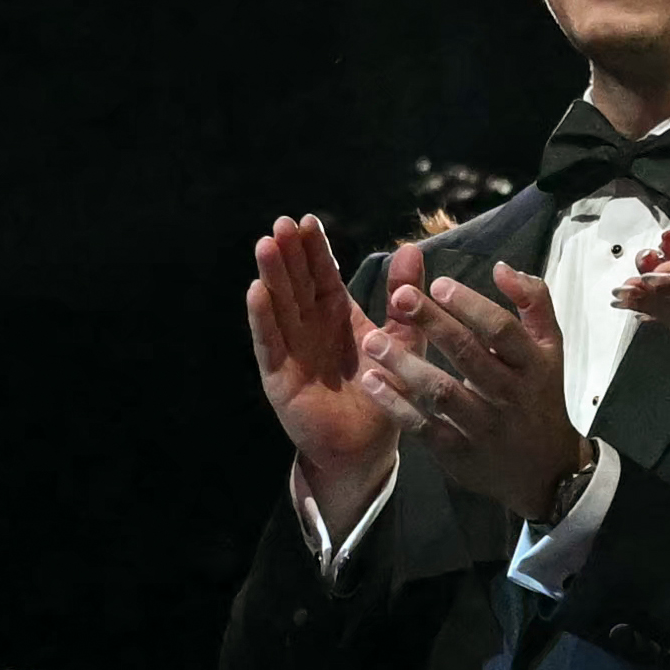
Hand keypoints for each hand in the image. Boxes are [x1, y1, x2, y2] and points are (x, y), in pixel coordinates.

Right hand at [243, 217, 399, 508]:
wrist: (367, 448)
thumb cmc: (384, 394)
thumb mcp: (402, 341)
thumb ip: (404, 299)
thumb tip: (413, 247)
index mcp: (337, 316)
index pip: (322, 275)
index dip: (314, 250)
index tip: (307, 221)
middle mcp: (309, 328)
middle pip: (296, 284)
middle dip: (288, 254)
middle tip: (282, 223)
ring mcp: (291, 351)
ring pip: (279, 307)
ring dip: (271, 277)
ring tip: (265, 246)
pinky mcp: (280, 378)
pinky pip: (270, 344)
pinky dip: (263, 319)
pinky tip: (256, 292)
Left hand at [364, 266, 586, 517]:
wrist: (545, 470)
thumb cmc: (539, 393)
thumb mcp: (550, 347)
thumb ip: (533, 302)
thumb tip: (501, 267)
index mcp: (533, 364)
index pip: (502, 331)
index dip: (471, 306)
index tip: (438, 284)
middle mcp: (510, 395)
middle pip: (468, 355)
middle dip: (434, 324)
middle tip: (400, 297)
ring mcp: (483, 426)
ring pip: (442, 393)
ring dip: (405, 365)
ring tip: (373, 340)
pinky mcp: (458, 452)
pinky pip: (424, 427)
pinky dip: (396, 405)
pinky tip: (372, 381)